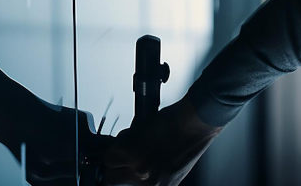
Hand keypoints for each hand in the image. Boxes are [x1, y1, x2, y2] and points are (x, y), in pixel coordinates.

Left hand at [99, 97, 220, 185]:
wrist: (193, 124)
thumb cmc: (171, 121)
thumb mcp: (139, 128)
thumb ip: (125, 142)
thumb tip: (115, 150)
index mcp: (132, 155)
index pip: (107, 161)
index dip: (110, 154)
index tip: (112, 153)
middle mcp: (141, 173)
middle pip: (111, 179)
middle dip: (116, 169)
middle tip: (121, 161)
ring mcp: (154, 183)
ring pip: (128, 185)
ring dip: (130, 176)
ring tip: (139, 162)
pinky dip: (146, 179)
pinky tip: (152, 167)